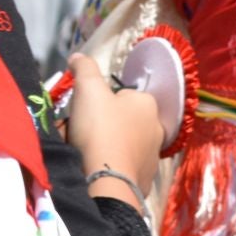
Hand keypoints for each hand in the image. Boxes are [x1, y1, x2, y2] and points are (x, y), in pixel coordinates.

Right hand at [65, 53, 162, 193]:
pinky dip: (111, 165)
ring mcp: (154, 154)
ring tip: (85, 152)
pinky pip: (124, 166)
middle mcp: (157, 127)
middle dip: (100, 125)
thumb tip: (78, 57)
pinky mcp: (146, 177)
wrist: (107, 179)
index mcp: (148, 103)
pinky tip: (96, 168)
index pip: (121, 95)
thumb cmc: (100, 128)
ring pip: (122, 143)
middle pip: (121, 121)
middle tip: (80, 133)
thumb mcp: (88, 89)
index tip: (85, 113)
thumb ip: (84, 69)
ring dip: (105, 145)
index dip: (99, 102)